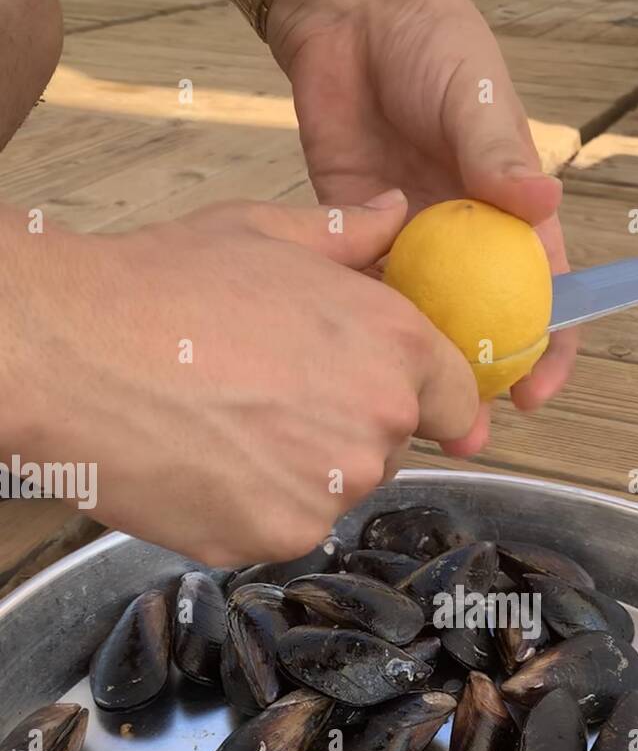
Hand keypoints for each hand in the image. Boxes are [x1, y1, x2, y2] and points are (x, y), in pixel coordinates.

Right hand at [8, 195, 478, 565]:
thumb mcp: (263, 234)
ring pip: (336, 488)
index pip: (456, 397)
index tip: (395, 398)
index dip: (427, 396)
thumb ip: (347, 235)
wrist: (69, 354)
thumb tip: (397, 213)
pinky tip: (206, 461)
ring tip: (227, 421)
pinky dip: (254, 505)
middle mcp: (377, 423)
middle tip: (270, 391)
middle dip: (347, 424)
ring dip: (300, 468)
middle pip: (390, 444)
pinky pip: (286, 525)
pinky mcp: (279, 537)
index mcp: (394, 345)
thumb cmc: (162, 285)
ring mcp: (329, 490)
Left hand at [266, 0, 577, 440]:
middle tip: (466, 429)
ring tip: (405, 412)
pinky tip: (349, 359)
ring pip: (421, 326)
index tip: (534, 396)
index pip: (544, 300)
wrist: (351, 18)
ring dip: (417, 371)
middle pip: (481, 331)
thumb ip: (499, 154)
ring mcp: (412, 248)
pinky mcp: (358, 241)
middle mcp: (464, 246)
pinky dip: (360, 327)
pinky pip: (363, 295)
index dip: (548, 353)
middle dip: (478, 387)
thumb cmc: (432, 47)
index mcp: (510, 219)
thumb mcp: (474, 97)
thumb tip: (542, 204)